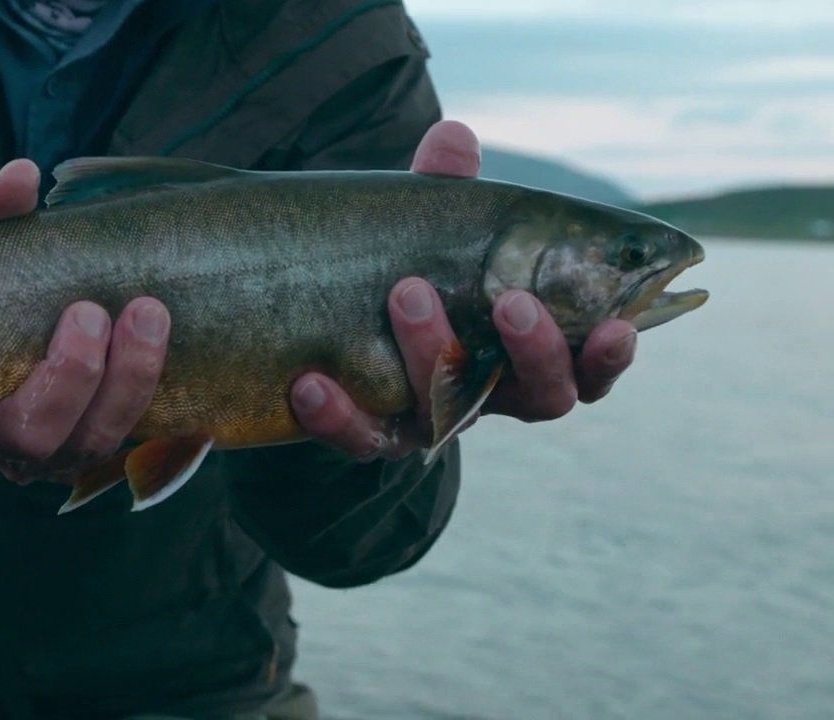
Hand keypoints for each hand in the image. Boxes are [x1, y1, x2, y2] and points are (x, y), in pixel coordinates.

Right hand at [0, 160, 171, 482]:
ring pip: (82, 445)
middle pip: (20, 444)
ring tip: (145, 312)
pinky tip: (159, 327)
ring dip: (122, 382)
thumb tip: (20, 177)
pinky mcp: (97, 436)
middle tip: (87, 315)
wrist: (34, 294)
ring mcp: (47, 448)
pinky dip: (146, 380)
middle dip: (61, 384)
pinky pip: (128, 431)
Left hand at [291, 120, 637, 458]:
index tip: (618, 327)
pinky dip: (338, 416)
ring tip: (407, 292)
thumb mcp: (431, 228)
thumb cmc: (414, 268)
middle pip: (540, 396)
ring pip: (451, 412)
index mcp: (532, 346)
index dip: (610, 355)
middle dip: (534, 351)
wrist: (333, 320)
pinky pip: (363, 438)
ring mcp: (436, 418)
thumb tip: (452, 136)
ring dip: (435, 355)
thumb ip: (447, 192)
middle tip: (511, 300)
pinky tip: (310, 382)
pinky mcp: (374, 434)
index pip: (590, 363)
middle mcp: (495, 392)